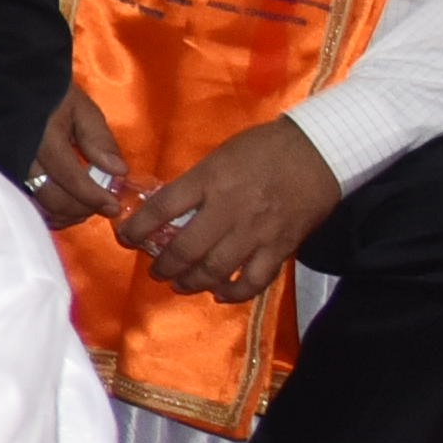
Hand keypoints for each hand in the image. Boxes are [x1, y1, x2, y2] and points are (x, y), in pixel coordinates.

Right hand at [24, 90, 129, 233]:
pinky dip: (48, 208)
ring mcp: (10, 166)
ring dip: (65, 212)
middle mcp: (23, 157)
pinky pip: (29, 198)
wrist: (11, 83)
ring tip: (84, 207)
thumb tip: (118, 171)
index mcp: (45, 138)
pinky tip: (63, 205)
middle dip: (80, 209)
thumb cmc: (51, 94)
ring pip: (39, 203)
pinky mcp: (7, 171)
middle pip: (53, 198)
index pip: (71, 178)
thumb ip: (99, 139)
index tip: (114, 206)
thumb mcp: (81, 108)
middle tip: (101, 206)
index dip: (94, 196)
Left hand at [115, 115, 340, 303]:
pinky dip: (234, 293)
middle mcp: (229, 210)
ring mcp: (256, 232)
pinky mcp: (281, 248)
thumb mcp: (218, 156)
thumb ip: (195, 183)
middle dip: (164, 265)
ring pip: (216, 269)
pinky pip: (254, 280)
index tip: (125, 238)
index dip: (137, 227)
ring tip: (180, 284)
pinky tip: (221, 294)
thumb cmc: (263, 148)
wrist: (317, 153)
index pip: (162, 208)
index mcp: (209, 180)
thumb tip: (167, 208)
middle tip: (156, 270)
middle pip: (186, 248)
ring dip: (192, 282)